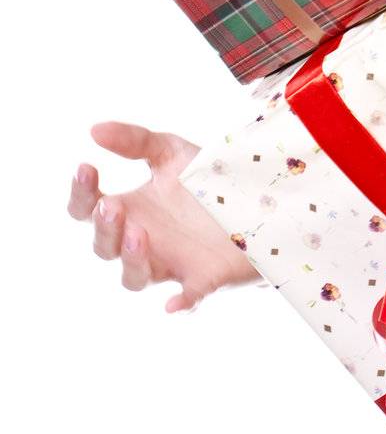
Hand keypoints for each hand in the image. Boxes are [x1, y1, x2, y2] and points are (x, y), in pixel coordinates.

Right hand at [67, 122, 262, 312]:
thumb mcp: (172, 152)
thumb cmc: (205, 179)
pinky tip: (174, 304)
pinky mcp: (202, 278)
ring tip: (140, 233)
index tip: (87, 168)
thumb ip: (136, 141)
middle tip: (113, 204)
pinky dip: (181, 303)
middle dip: (105, 227)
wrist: (256, 199)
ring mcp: (170, 262)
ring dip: (132, 259)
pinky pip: (187, 299)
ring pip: (134, 277)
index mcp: (132, 209)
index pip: (88, 210)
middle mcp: (143, 241)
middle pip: (105, 246)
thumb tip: (94, 130)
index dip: (81, 193)